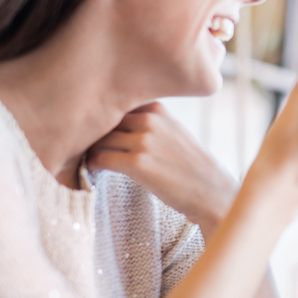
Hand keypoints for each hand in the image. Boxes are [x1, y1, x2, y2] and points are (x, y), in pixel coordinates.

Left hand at [87, 102, 237, 237]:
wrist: (212, 193)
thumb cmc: (191, 167)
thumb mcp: (175, 132)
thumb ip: (150, 122)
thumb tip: (114, 124)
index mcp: (158, 109)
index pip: (116, 104)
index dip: (103, 118)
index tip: (94, 129)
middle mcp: (150, 120)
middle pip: (104, 121)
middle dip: (93, 135)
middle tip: (85, 148)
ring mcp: (144, 141)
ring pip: (99, 139)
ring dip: (90, 151)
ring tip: (89, 161)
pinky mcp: (137, 164)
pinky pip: (99, 159)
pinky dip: (92, 166)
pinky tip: (95, 173)